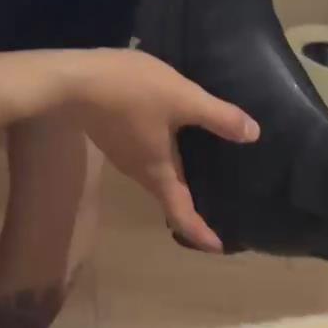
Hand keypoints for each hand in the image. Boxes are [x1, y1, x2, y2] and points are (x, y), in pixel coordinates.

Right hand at [57, 48, 258, 253]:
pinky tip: (173, 134)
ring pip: (155, 176)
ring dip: (177, 180)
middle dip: (191, 207)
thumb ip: (218, 116)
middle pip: (169, 197)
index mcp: (158, 171)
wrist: (74, 80)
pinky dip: (164, 156)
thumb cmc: (131, 92)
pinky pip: (145, 155)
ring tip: (201, 168)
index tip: (220, 247)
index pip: (182, 214)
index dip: (201, 233)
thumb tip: (253, 135)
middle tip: (218, 205)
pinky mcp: (113, 135)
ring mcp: (122, 154)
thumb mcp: (182, 99)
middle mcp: (139, 171)